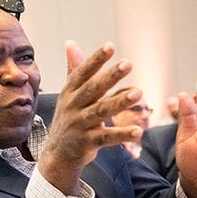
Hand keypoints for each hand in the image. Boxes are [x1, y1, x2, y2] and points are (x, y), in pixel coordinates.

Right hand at [37, 41, 142, 194]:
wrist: (57, 154)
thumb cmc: (68, 118)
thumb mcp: (68, 94)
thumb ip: (73, 70)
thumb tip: (70, 43)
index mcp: (69, 92)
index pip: (82, 73)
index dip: (95, 59)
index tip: (110, 46)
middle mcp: (73, 106)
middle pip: (92, 89)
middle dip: (110, 76)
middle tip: (128, 63)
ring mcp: (79, 125)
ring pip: (101, 111)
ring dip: (120, 102)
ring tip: (139, 93)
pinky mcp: (87, 143)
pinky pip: (107, 137)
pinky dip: (122, 135)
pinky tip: (139, 130)